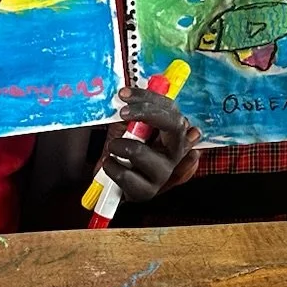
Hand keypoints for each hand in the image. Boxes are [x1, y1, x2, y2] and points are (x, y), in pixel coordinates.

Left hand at [97, 87, 201, 203]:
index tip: (124, 95)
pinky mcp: (148, 192)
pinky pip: (125, 174)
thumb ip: (134, 113)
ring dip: (118, 146)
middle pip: (174, 124)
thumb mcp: (130, 127)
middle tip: (122, 113)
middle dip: (146, 113)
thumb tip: (129, 94)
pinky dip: (111, 165)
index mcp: (174, 132)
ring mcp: (164, 172)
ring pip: (140, 151)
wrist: (116, 182)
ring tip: (113, 148)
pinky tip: (112, 165)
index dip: (149, 97)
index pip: (170, 109)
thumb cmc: (126, 150)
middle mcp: (176, 151)